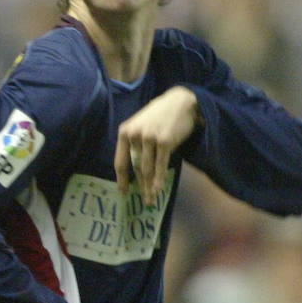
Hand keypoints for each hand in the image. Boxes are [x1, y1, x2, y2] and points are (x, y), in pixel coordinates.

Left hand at [114, 86, 200, 203]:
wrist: (181, 101)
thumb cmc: (160, 116)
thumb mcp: (140, 126)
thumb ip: (135, 144)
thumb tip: (134, 171)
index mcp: (125, 132)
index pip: (120, 161)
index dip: (122, 179)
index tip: (123, 192)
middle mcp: (134, 135)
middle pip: (135, 168)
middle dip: (139, 186)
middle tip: (143, 201)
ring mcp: (149, 138)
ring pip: (147, 169)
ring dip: (149, 187)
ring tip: (151, 200)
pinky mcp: (164, 141)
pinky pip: (160, 165)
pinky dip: (159, 179)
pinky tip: (158, 190)